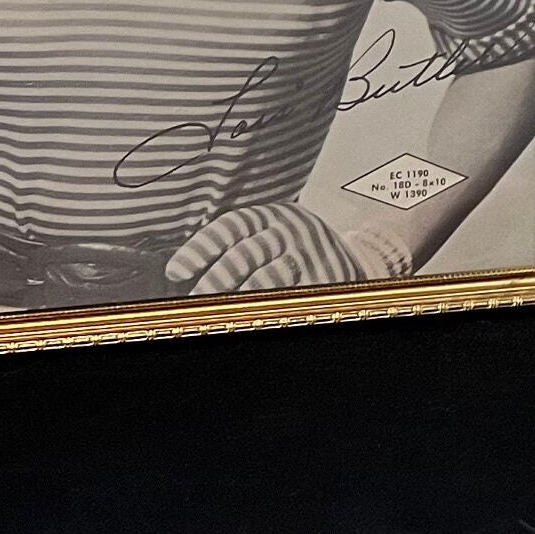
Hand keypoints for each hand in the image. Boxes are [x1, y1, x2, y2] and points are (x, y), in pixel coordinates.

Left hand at [166, 204, 408, 294]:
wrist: (357, 256)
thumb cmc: (297, 250)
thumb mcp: (273, 233)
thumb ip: (238, 245)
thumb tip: (179, 273)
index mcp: (273, 216)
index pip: (231, 227)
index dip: (201, 248)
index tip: (177, 272)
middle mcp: (291, 232)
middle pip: (246, 253)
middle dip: (216, 278)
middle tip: (197, 298)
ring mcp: (308, 257)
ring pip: (267, 276)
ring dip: (237, 296)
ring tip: (218, 312)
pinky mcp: (323, 280)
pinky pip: (290, 295)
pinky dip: (265, 307)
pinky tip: (250, 317)